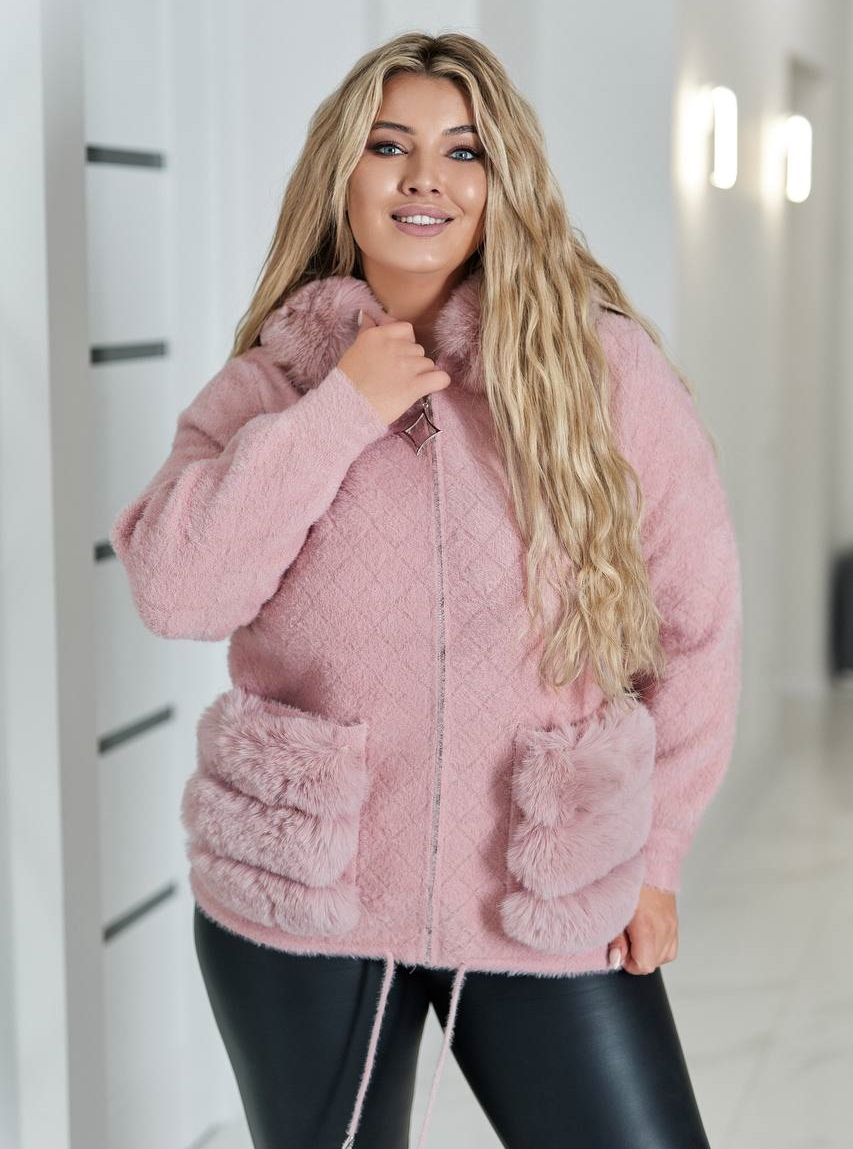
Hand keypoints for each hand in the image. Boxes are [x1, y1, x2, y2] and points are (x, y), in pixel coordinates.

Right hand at [336, 308, 450, 425]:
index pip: (406, 330)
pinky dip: (439, 382)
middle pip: (417, 349)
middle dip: (411, 362)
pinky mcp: (415, 386)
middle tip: (397, 376)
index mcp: (379, 336)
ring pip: (428, 364)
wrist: (346, 408)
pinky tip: (430, 387)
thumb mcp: (355, 349)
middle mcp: (395, 347)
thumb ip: (366, 330)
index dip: (405, 343)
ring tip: (404, 387)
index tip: (397, 355)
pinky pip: (440, 378)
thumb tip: (367, 315)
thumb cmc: (347, 381)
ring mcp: (407, 366)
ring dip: (421, 374)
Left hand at [606, 884, 678, 974]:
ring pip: (664, 956)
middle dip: (637, 958)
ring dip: (649, 953)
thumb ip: (615, 938)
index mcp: (647, 925)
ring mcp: (672, 924)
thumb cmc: (627, 881)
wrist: (648, 860)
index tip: (620, 952)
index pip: (645, 964)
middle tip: (624, 941)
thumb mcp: (614, 909)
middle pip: (654, 962)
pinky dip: (659, 948)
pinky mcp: (675, 920)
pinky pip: (671, 946)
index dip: (629, 964)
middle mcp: (664, 927)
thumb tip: (616, 961)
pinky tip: (647, 937)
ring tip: (635, 938)